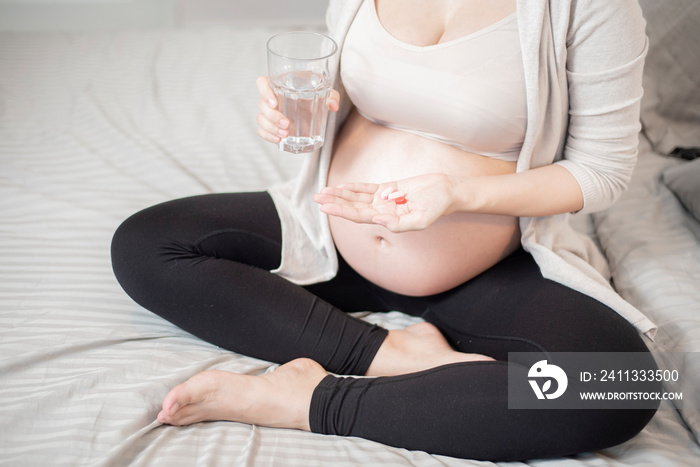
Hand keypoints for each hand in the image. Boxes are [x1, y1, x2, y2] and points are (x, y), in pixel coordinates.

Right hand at [255, 76, 339, 144]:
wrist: (313, 110)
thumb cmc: (315, 96)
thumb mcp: (324, 93)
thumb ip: (330, 96)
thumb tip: (333, 105)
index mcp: (279, 85)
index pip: (262, 83)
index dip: (264, 92)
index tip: (274, 103)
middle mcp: (271, 98)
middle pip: (261, 104)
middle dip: (273, 116)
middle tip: (287, 123)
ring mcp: (269, 113)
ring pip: (261, 119)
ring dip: (271, 128)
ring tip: (285, 134)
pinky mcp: (270, 126)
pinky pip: (262, 131)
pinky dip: (268, 136)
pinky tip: (278, 140)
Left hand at [313, 173, 456, 232]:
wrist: (447, 191)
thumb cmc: (437, 206)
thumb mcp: (421, 219)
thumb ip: (399, 224)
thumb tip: (377, 220)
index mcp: (388, 220)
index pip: (360, 216)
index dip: (342, 211)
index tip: (326, 207)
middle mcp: (383, 211)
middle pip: (354, 207)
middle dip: (335, 202)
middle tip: (317, 197)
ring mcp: (385, 200)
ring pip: (357, 197)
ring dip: (340, 194)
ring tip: (323, 191)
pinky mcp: (389, 188)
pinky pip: (368, 188)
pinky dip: (354, 187)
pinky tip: (341, 186)